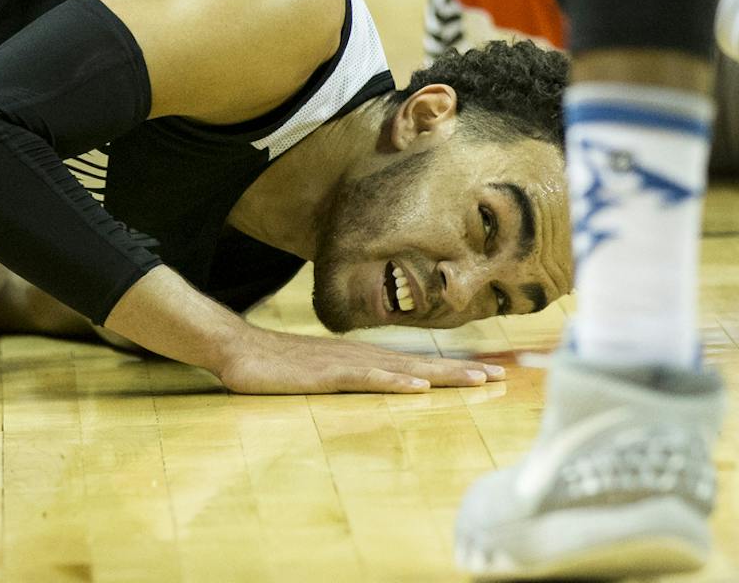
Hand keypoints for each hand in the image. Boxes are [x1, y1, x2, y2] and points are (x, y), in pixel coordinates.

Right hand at [213, 324, 504, 395]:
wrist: (238, 349)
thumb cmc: (276, 366)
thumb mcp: (319, 378)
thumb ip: (346, 382)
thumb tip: (372, 388)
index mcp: (363, 360)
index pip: (416, 365)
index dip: (452, 369)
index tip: (487, 374)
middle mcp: (361, 358)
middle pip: (421, 364)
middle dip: (462, 370)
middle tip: (500, 376)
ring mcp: (345, 364)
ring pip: (404, 369)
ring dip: (441, 374)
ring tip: (476, 380)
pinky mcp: (326, 374)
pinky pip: (366, 378)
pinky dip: (394, 382)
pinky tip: (417, 386)